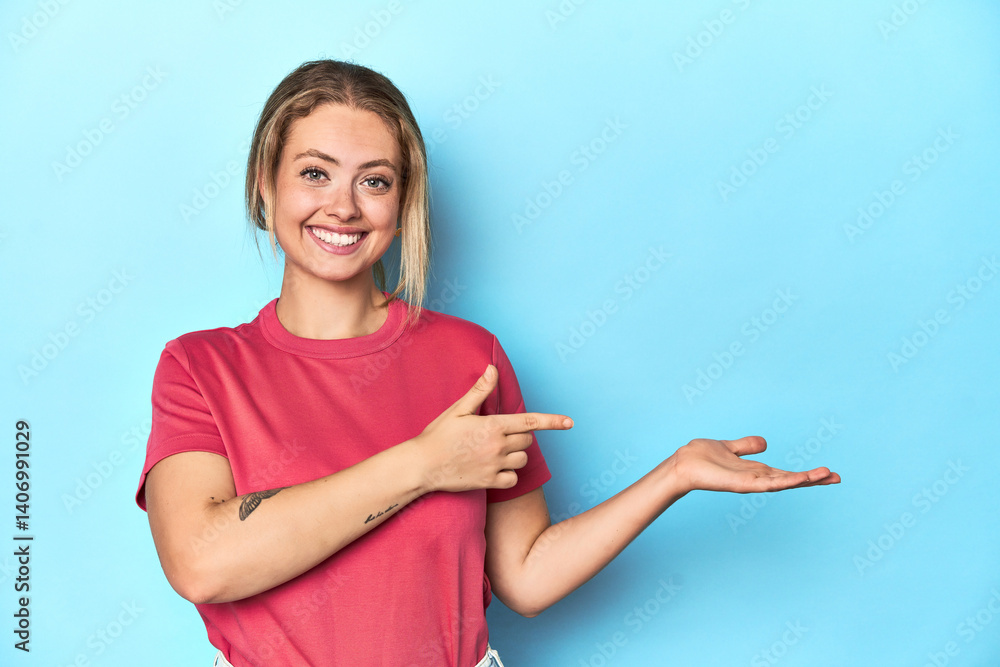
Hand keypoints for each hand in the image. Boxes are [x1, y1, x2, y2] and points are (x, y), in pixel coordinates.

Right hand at [413, 365, 572, 492]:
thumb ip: (480, 391)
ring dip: (515, 456)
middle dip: (519, 436)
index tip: (570, 422)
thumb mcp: (458, 410)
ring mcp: (495, 466)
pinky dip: (508, 475)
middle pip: (527, 441)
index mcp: (493, 425)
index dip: (553, 421)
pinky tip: (492, 469)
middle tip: (497, 435)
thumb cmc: (438, 435)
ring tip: (495, 452)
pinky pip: (513, 479)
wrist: (421, 465)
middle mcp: (498, 446)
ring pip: (523, 460)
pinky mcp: (489, 482)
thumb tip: (492, 369)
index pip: (530, 422)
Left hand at [665, 436, 839, 495]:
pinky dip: (783, 481)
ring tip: (827, 475)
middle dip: (813, 480)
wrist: (683, 464)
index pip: (787, 473)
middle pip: (790, 480)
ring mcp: (751, 483)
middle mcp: (756, 478)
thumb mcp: (730, 447)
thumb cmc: (702, 457)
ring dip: (804, 480)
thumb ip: (747, 446)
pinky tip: (798, 479)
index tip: (829, 473)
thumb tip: (765, 442)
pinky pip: (766, 483)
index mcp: (756, 471)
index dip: (807, 474)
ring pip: (783, 482)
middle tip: (838, 477)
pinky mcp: (742, 484)